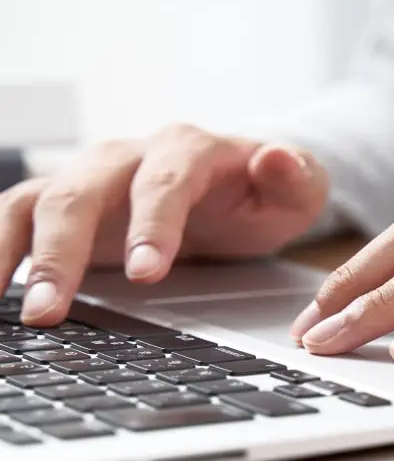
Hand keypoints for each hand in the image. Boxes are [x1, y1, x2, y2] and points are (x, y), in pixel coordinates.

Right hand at [2, 124, 328, 325]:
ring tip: (3, 305)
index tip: (147, 274)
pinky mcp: (66, 205)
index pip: (164, 181)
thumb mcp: (297, 189)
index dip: (152, 224)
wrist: (233, 184)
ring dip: (9, 252)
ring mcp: (91, 179)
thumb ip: (295, 177)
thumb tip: (276, 158)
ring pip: (34, 201)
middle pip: (82, 191)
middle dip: (62, 250)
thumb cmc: (262, 192)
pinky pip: (13, 218)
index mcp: (189, 150)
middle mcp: (129, 157)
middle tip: (50, 311)